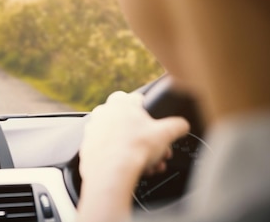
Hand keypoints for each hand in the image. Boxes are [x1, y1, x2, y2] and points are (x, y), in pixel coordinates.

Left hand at [77, 91, 189, 221]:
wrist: (112, 170)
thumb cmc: (135, 148)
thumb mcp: (166, 133)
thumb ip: (177, 125)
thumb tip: (182, 125)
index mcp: (120, 102)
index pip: (137, 100)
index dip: (150, 114)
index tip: (155, 125)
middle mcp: (103, 112)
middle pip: (129, 122)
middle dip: (144, 137)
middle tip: (155, 149)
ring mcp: (93, 129)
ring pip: (119, 138)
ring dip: (134, 149)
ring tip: (148, 163)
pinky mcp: (87, 146)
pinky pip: (107, 150)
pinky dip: (119, 157)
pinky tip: (132, 167)